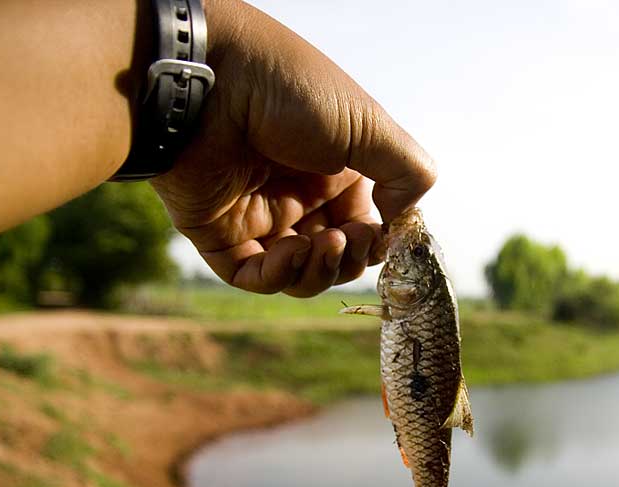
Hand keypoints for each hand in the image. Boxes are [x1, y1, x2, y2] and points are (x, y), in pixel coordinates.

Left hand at [151, 0, 435, 296]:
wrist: (211, 79)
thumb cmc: (291, 92)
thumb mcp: (369, 125)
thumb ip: (407, 174)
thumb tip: (400, 222)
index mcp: (336, 169)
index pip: (366, 227)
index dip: (378, 242)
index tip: (384, 236)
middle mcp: (299, 194)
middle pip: (336, 258)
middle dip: (351, 259)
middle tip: (348, 237)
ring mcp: (259, 215)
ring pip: (299, 275)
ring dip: (321, 272)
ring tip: (325, 243)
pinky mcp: (219, 232)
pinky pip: (254, 276)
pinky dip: (280, 275)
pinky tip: (292, 249)